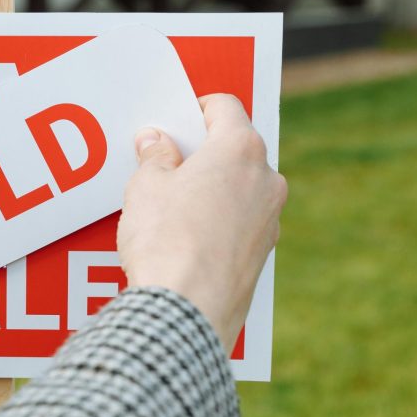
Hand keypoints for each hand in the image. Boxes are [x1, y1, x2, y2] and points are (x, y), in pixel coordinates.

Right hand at [117, 94, 286, 349]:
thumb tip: (156, 142)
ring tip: (170, 207)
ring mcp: (270, 219)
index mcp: (240, 149)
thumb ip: (155, 157)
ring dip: (212, 189)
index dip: (195, 109)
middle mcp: (266, 179)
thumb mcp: (146, 187)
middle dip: (202, 152)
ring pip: (240, 188)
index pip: (225, 107)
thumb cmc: (166, 241)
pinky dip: (218, 222)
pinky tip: (185, 239)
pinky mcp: (262, 255)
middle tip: (165, 164)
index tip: (174, 122)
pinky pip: (240, 223)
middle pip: (235, 149)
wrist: (186, 309)